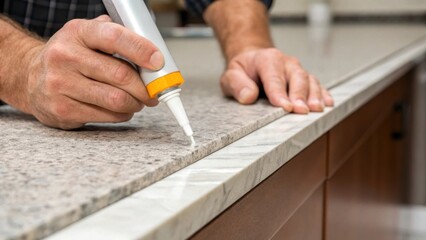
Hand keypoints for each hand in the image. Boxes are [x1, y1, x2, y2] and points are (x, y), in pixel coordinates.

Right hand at [23, 15, 162, 128]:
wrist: (30, 77)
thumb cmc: (69, 56)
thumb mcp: (87, 36)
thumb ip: (116, 37)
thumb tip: (152, 51)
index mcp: (77, 32)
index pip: (114, 37)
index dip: (141, 50)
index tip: (158, 61)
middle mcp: (65, 56)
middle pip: (120, 75)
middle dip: (144, 87)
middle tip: (152, 92)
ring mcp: (61, 84)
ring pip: (116, 100)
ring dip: (135, 103)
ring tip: (137, 101)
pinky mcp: (63, 110)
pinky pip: (107, 116)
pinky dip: (122, 114)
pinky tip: (121, 109)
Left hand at [220, 48, 333, 112]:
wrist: (253, 60)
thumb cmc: (243, 71)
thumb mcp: (231, 75)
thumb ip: (236, 84)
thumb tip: (248, 96)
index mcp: (267, 59)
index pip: (274, 77)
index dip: (279, 92)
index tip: (284, 106)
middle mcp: (285, 63)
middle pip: (297, 77)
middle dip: (300, 95)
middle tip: (301, 111)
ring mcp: (297, 70)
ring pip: (309, 80)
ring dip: (314, 95)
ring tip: (316, 109)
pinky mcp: (305, 78)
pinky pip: (317, 84)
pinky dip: (323, 93)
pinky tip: (328, 103)